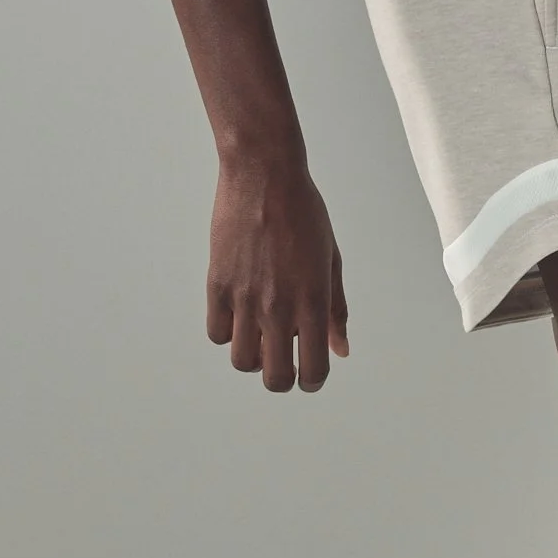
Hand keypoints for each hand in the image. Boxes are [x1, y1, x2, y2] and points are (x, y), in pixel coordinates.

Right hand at [207, 153, 348, 391]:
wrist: (264, 176)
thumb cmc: (304, 213)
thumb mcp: (332, 261)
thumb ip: (336, 310)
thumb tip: (340, 350)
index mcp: (313, 302)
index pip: (312, 369)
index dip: (313, 381)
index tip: (311, 374)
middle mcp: (278, 307)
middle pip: (275, 377)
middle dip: (283, 378)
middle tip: (285, 362)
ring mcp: (245, 299)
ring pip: (242, 361)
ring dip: (254, 356)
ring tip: (261, 334)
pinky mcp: (218, 285)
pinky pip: (217, 333)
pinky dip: (229, 332)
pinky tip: (240, 313)